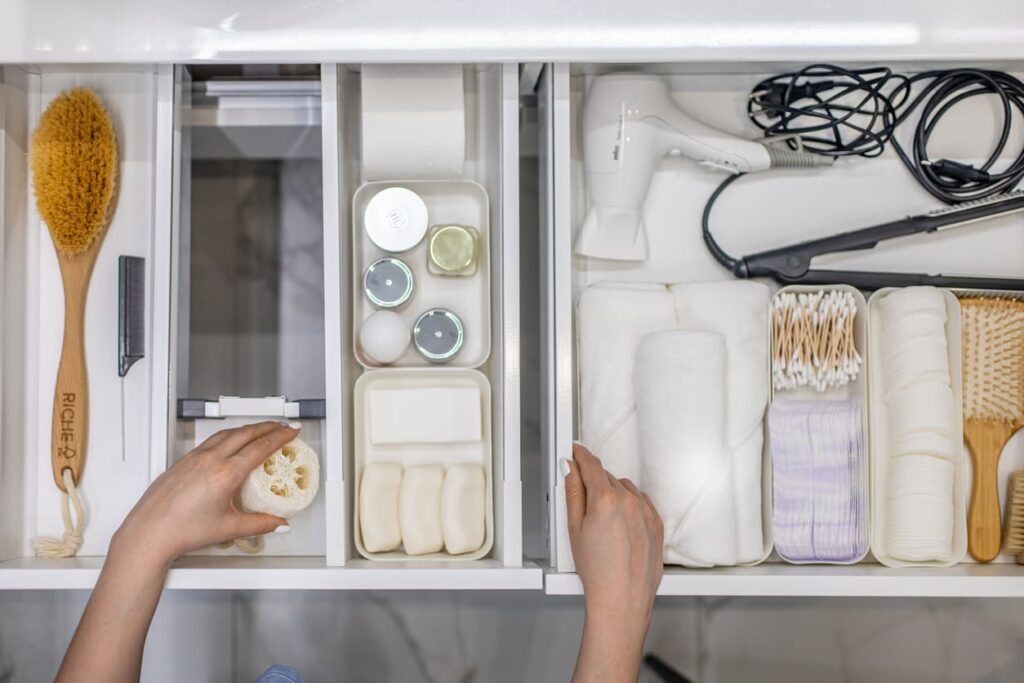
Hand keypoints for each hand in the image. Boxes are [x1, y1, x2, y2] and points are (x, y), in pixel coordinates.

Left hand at [111, 421, 295, 566]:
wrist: (149, 533)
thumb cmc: (181, 531)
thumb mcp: (228, 528)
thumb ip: (259, 524)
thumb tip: (278, 524)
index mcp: (225, 474)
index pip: (260, 448)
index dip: (280, 437)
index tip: (290, 432)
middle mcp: (210, 460)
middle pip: (246, 433)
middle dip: (268, 426)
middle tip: (282, 426)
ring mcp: (195, 457)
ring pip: (227, 433)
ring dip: (248, 427)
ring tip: (260, 428)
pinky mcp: (183, 460)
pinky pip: (211, 439)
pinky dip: (229, 434)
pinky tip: (230, 440)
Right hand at [564, 444, 662, 681]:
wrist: (622, 599)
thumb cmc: (597, 570)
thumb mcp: (574, 529)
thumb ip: (573, 492)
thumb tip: (570, 469)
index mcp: (605, 499)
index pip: (591, 464)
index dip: (580, 455)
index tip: (575, 450)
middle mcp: (629, 500)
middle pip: (606, 476)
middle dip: (594, 482)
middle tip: (584, 504)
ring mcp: (646, 511)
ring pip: (625, 488)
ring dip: (613, 494)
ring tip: (603, 522)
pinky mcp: (657, 523)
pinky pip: (641, 502)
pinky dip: (630, 505)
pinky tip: (620, 526)